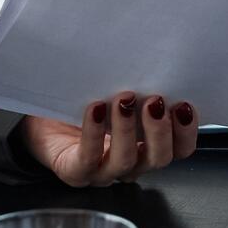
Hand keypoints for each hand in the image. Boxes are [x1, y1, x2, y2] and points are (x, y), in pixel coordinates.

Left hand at [20, 93, 199, 185]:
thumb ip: (139, 84)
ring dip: (127, 129)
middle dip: (160, 130)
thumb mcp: (115, 90)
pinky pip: (88, 158)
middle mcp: (129, 162)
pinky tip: (95, 109)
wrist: (39, 116)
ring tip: (122, 100)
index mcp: (146, 145)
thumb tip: (157, 55)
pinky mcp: (75, 172)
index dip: (187, 132)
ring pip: (126, 161)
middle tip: (154, 101)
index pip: (179, 149)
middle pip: (159, 159)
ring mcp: (102, 171)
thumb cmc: (81, 102)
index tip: (185, 105)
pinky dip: (94, 133)